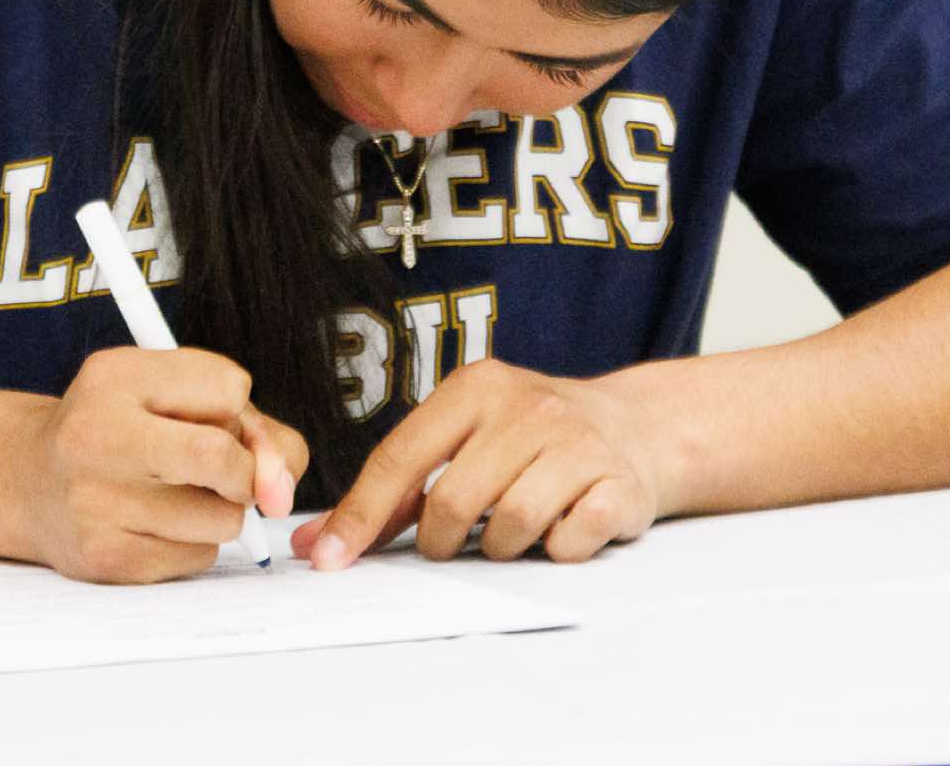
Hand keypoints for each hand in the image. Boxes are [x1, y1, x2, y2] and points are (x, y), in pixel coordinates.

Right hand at [23, 347, 307, 583]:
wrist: (28, 481)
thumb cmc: (121, 430)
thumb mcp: (172, 395)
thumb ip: (251, 426)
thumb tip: (280, 491)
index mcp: (116, 377)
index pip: (230, 388)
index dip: (240, 411)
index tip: (219, 421)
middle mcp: (96, 435)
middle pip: (220, 458)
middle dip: (246, 471)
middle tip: (228, 473)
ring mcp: (96, 503)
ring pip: (224, 519)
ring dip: (222, 511)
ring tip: (178, 494)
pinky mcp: (105, 558)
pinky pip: (198, 557)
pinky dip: (195, 543)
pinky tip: (155, 525)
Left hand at [290, 358, 659, 569]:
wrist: (635, 426)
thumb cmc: (529, 438)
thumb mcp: (463, 437)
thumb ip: (392, 489)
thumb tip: (315, 543)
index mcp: (476, 387)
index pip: (400, 458)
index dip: (361, 515)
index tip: (330, 561)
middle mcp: (527, 406)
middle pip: (452, 503)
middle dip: (441, 540)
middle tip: (453, 540)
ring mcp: (577, 443)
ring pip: (509, 529)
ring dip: (502, 547)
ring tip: (515, 525)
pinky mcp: (618, 484)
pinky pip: (568, 543)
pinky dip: (557, 549)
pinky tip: (563, 525)